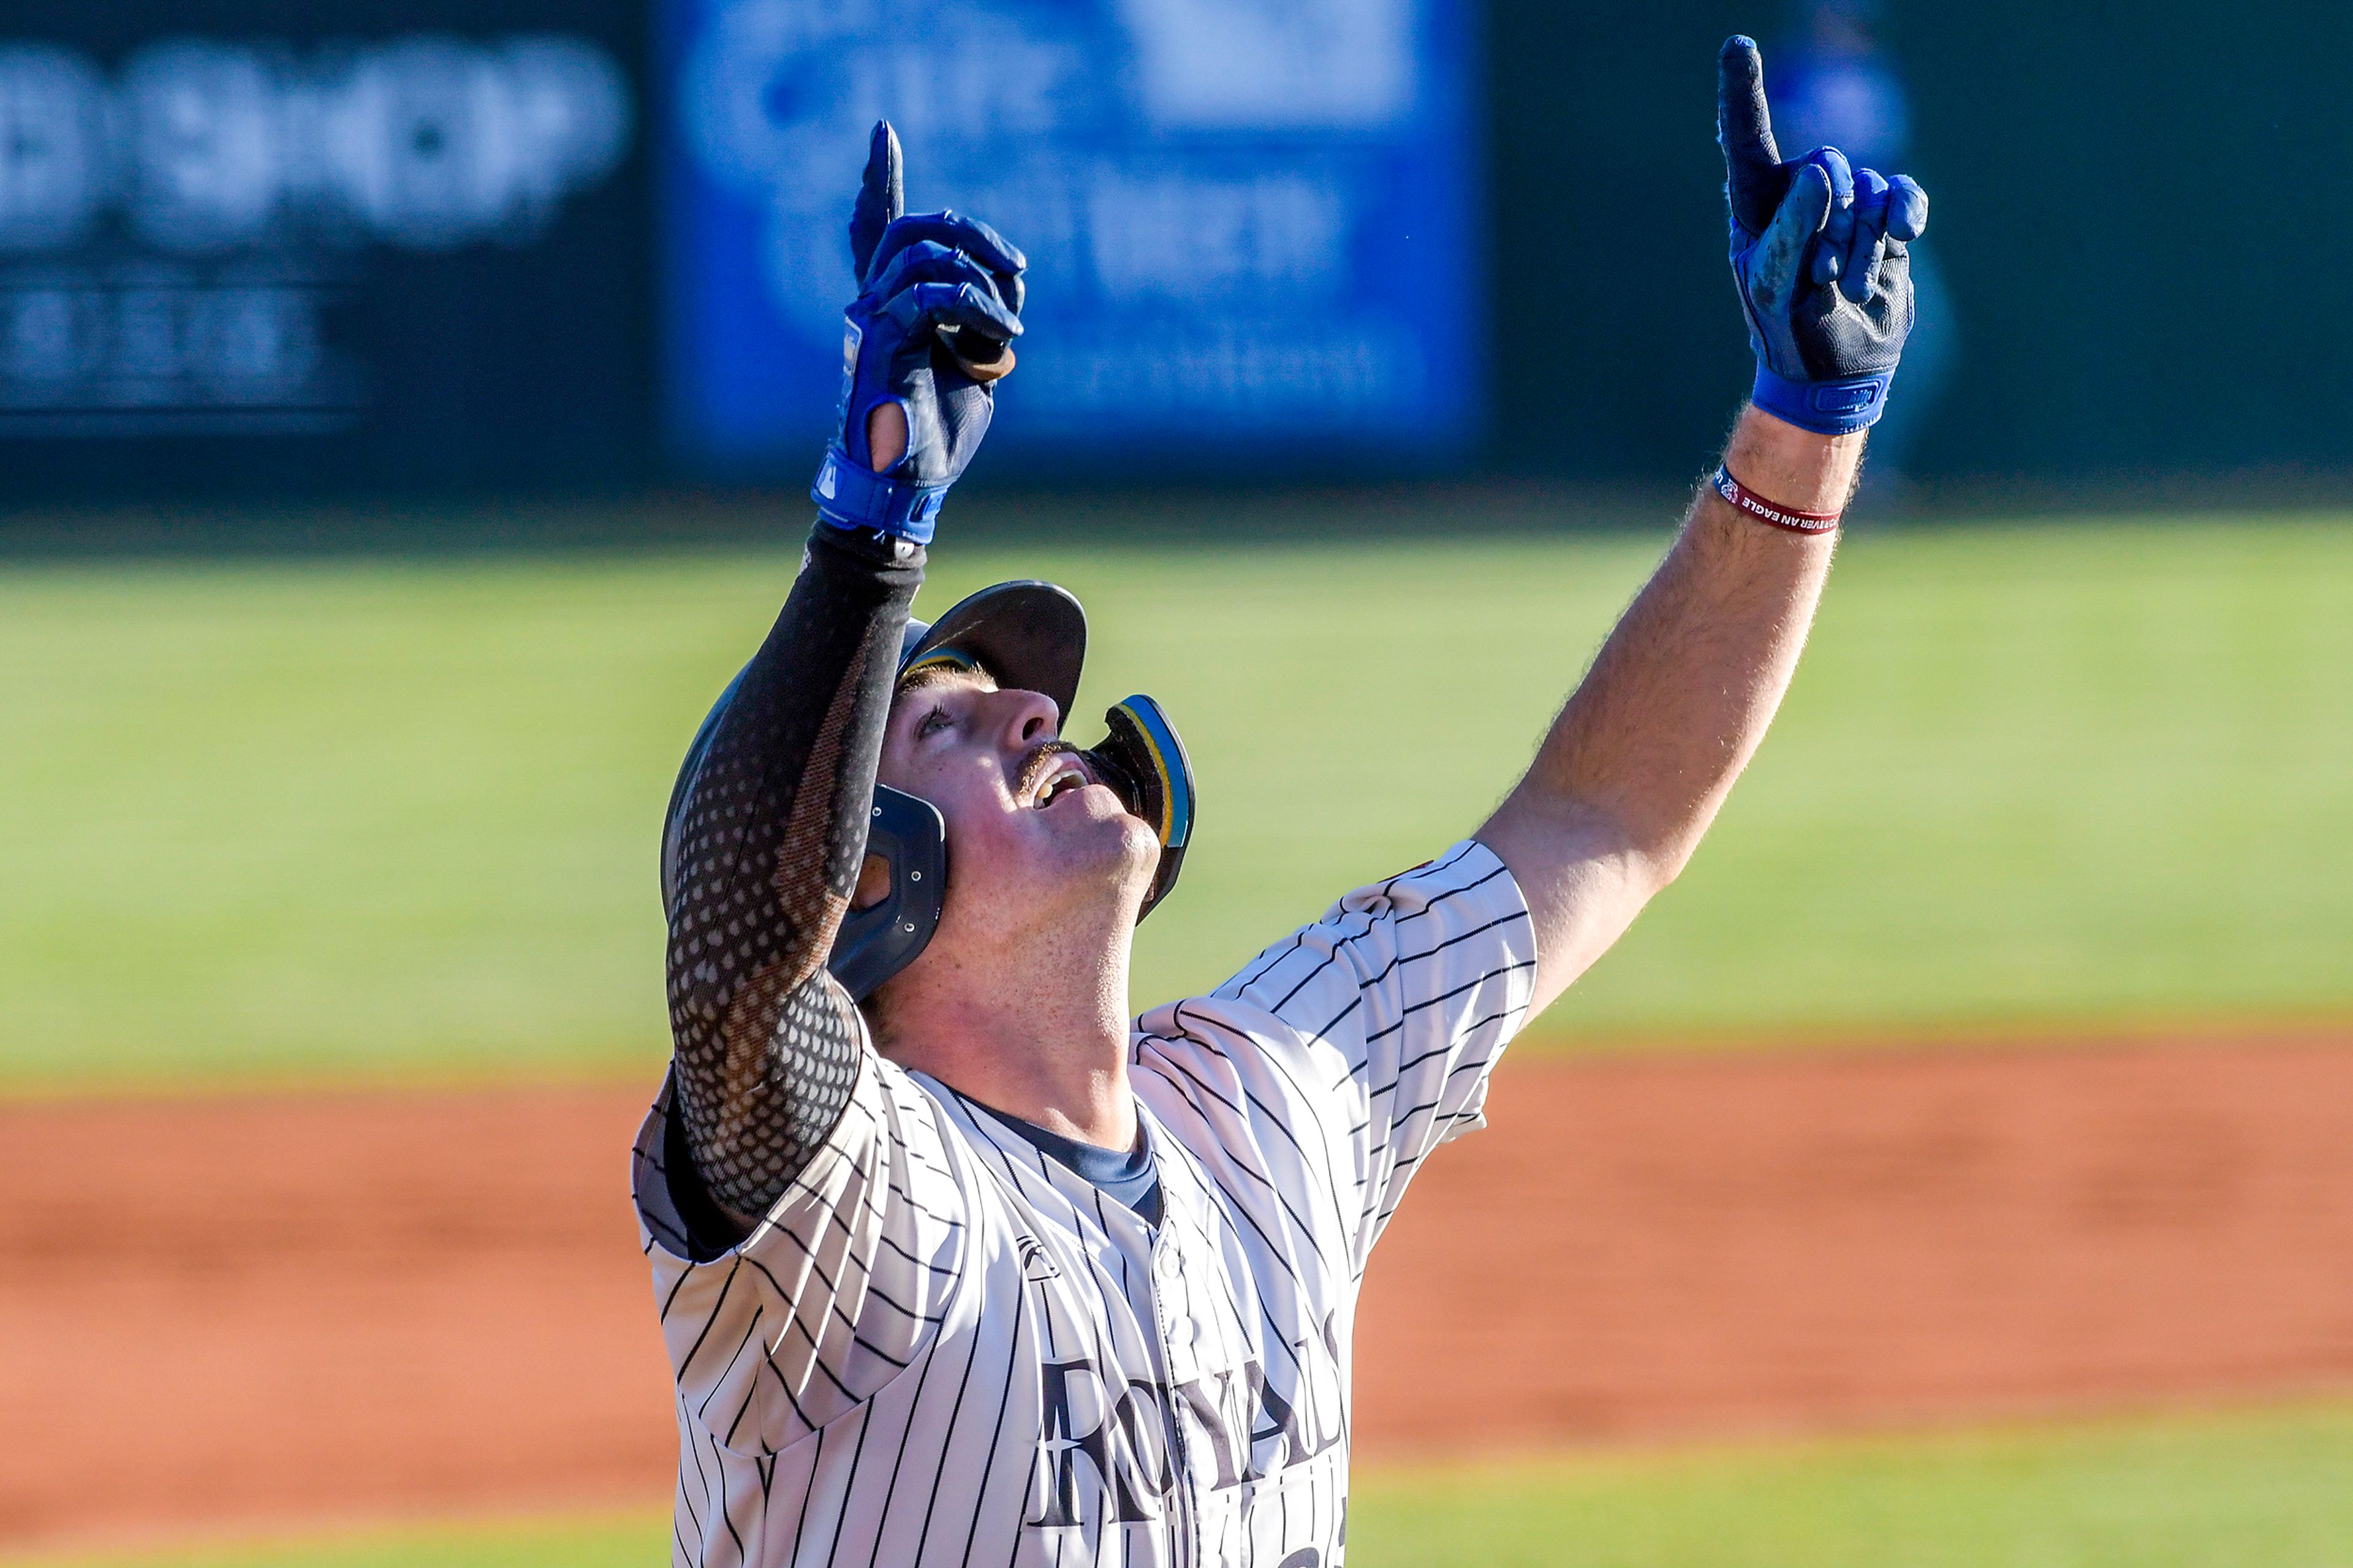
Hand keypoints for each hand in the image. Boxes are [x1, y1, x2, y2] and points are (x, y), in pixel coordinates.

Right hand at [810, 121, 1026, 544]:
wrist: (910, 483)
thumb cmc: (939, 432)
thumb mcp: (980, 362)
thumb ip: (987, 314)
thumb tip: (1007, 285)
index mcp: (892, 306)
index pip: (876, 230)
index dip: (878, 180)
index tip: (883, 132)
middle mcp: (872, 305)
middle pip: (909, 227)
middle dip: (969, 229)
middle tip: (1016, 266)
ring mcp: (871, 321)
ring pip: (919, 251)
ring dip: (982, 277)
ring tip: (1009, 326)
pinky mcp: (880, 341)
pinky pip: (926, 293)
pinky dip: (973, 304)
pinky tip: (999, 338)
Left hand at [1718, 36, 1927, 434]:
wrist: (1839, 370)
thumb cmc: (1792, 329)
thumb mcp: (1779, 287)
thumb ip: (1792, 230)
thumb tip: (1823, 173)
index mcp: (1756, 207)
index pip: (1746, 139)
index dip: (1743, 93)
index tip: (1737, 47)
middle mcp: (1799, 195)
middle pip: (1828, 165)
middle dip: (1833, 221)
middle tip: (1824, 273)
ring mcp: (1845, 205)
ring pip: (1869, 188)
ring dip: (1866, 241)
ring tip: (1850, 283)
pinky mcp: (1884, 220)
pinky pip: (1902, 196)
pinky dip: (1905, 216)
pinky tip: (1902, 239)